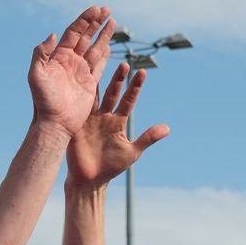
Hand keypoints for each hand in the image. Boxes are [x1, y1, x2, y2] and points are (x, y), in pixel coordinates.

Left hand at [28, 7, 115, 137]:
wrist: (54, 122)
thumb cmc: (42, 101)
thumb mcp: (36, 75)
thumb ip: (41, 53)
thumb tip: (53, 34)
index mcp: (58, 56)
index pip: (73, 32)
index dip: (84, 20)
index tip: (96, 10)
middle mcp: (70, 61)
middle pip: (85, 36)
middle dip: (95, 22)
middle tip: (106, 9)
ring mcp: (80, 72)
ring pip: (94, 48)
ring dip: (103, 35)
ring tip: (112, 21)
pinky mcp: (89, 83)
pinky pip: (99, 65)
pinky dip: (105, 55)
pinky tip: (109, 45)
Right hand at [66, 63, 170, 188]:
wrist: (90, 180)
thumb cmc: (111, 168)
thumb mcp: (132, 152)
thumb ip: (148, 138)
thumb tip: (168, 128)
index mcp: (117, 122)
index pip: (128, 101)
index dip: (135, 87)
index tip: (143, 73)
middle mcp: (104, 117)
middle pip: (112, 93)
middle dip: (118, 79)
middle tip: (125, 64)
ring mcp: (90, 119)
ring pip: (95, 96)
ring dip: (99, 82)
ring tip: (101, 64)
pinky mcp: (77, 124)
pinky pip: (79, 107)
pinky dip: (79, 94)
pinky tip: (78, 80)